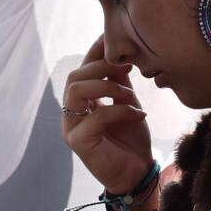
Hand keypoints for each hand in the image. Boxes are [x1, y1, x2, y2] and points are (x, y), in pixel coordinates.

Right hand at [62, 36, 152, 193]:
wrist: (138, 172)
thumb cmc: (131, 140)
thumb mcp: (128, 103)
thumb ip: (120, 81)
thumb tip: (120, 53)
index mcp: (81, 102)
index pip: (82, 69)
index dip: (95, 52)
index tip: (111, 37)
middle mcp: (71, 113)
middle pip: (75, 77)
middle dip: (102, 67)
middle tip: (128, 67)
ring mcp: (71, 128)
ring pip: (77, 91)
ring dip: (108, 86)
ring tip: (131, 95)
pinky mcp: (79, 142)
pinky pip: (96, 116)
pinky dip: (120, 110)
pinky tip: (139, 114)